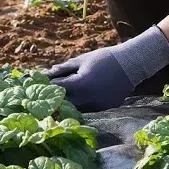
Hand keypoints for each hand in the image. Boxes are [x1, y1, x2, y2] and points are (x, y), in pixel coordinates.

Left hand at [46, 26, 168, 111]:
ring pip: (76, 109)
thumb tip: (46, 73)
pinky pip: (88, 110)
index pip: (57, 89)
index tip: (38, 87)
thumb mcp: (81, 60)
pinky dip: (81, 106)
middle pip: (64, 104)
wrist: (131, 64)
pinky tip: (78, 101)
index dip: (47, 88)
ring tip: (59, 101)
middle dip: (55, 100)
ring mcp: (97, 105)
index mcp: (80, 84)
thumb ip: (63, 69)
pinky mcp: (105, 108)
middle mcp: (88, 98)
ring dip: (68, 106)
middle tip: (45, 98)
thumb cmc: (104, 58)